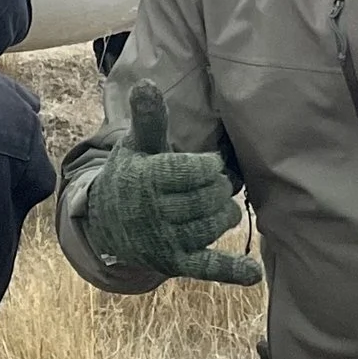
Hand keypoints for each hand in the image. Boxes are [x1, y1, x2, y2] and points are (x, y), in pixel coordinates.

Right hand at [81, 81, 262, 286]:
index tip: (208, 164)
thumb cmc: (130, 175)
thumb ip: (149, 119)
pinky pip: (207, 267)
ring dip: (224, 212)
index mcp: (146, 179)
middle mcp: (155, 212)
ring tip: (216, 203)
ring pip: (214, 224)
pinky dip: (231, 271)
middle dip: (218, 188)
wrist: (105, 222)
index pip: (195, 171)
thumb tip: (146, 83)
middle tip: (212, 184)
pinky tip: (252, 274)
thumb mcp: (136, 145)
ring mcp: (166, 240)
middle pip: (209, 197)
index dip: (209, 166)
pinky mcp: (176, 263)